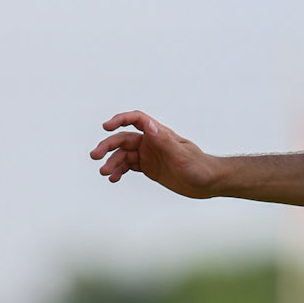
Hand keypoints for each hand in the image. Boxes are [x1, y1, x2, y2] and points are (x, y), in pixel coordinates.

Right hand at [90, 111, 220, 197]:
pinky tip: (113, 178)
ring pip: (123, 155)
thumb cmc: (199, 167)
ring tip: (104, 173)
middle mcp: (152, 142)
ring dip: (111, 162)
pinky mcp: (149, 168)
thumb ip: (164, 141)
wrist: (209, 183)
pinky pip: (129, 166)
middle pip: (123, 139)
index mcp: (159, 134)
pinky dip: (119, 171)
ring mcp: (149, 155)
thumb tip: (148, 125)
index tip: (106, 127)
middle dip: (108, 146)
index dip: (120, 120)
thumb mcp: (181, 155)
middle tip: (95, 156)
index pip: (136, 119)